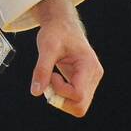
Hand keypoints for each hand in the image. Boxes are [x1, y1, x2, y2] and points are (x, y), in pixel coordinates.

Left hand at [29, 1, 102, 117]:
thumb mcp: (47, 47)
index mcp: (89, 66)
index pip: (77, 94)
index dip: (60, 90)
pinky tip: (54, 80)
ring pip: (78, 106)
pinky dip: (62, 95)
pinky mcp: (84, 83)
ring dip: (61, 99)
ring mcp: (91, 81)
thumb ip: (42, 70)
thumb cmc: (56, 32)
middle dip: (60, 100)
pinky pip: (75, 100)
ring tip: (51, 79)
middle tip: (48, 82)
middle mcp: (94, 76)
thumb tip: (36, 92)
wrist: (62, 24)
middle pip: (80, 106)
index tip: (50, 75)